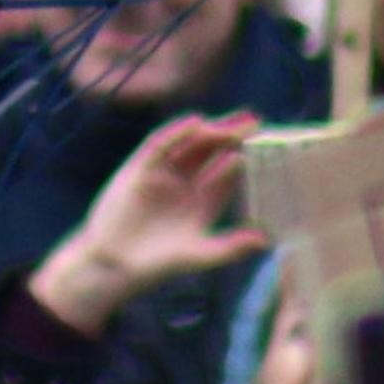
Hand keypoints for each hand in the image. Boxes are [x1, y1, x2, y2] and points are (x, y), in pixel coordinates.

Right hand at [31, 112, 268, 336]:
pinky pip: (159, 145)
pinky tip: (195, 124)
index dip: (247, 156)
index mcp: (204, 200)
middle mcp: (186, 183)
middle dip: (233, 136)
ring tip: (232, 122)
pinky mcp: (139, 168)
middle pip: (213, 151)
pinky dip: (176, 133)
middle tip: (255, 121)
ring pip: (190, 144)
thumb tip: (265, 240)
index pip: (229, 172)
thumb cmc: (159, 263)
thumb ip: (231, 248)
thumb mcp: (200, 255)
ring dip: (210, 131)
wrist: (115, 263)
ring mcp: (163, 173)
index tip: (268, 143)